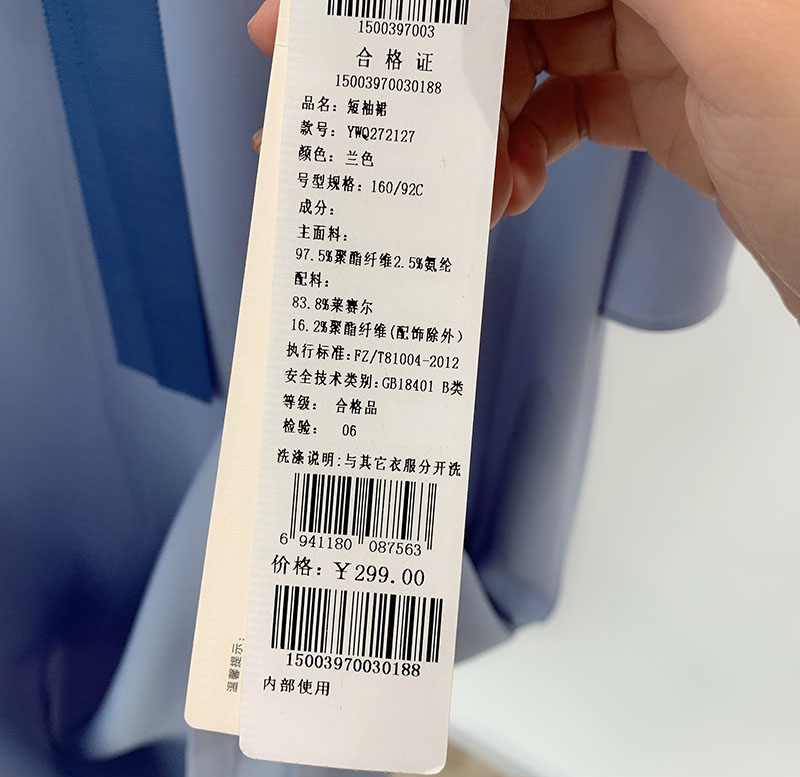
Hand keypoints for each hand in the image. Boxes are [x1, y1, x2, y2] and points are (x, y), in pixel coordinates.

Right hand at [248, 0, 799, 320]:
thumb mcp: (736, 23)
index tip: (321, 14)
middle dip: (431, 46)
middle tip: (362, 100)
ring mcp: (667, 32)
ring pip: (529, 52)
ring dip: (472, 115)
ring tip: (449, 173)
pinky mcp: (663, 102)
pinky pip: (560, 109)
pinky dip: (517, 149)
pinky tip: (503, 189)